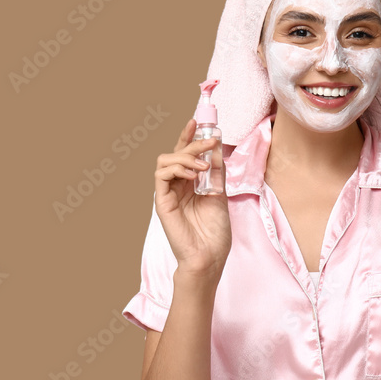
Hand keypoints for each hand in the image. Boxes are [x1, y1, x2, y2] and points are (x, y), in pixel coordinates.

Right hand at [154, 118, 231, 277]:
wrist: (209, 256)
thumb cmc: (215, 232)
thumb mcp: (219, 195)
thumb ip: (216, 172)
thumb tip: (217, 148)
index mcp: (190, 184)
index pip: (186, 154)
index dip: (189, 137)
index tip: (199, 123)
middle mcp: (177, 186)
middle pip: (176, 153)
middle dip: (193, 142)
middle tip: (210, 140)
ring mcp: (168, 193)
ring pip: (166, 160)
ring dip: (185, 155)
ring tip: (202, 165)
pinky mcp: (162, 201)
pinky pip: (161, 175)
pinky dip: (176, 168)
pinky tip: (192, 174)